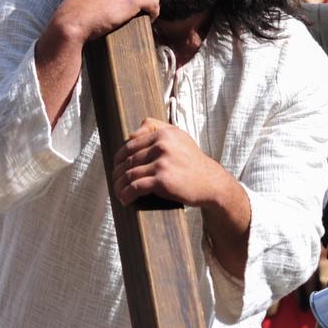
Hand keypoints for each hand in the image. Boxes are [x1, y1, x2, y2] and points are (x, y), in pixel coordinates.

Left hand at [112, 117, 240, 207]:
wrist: (211, 183)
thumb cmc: (192, 161)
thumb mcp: (178, 136)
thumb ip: (155, 127)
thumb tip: (130, 134)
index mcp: (164, 133)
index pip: (131, 144)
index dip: (119, 157)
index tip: (117, 167)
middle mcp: (162, 145)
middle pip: (128, 160)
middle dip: (118, 173)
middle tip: (116, 182)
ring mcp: (162, 163)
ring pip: (129, 174)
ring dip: (119, 186)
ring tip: (119, 193)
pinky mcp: (163, 181)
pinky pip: (136, 187)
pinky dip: (126, 194)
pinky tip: (125, 200)